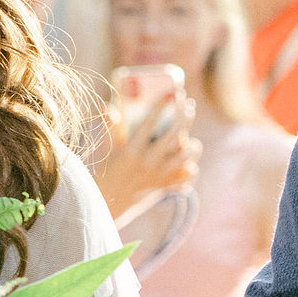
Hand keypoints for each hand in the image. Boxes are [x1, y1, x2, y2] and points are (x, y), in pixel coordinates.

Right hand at [93, 94, 198, 226]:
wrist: (109, 203)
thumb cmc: (106, 171)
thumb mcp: (107, 149)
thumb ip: (111, 127)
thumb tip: (106, 105)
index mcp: (131, 151)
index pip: (149, 124)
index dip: (160, 106)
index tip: (170, 93)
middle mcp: (147, 163)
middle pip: (174, 135)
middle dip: (184, 117)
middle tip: (188, 105)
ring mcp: (159, 176)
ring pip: (185, 156)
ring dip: (191, 144)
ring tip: (189, 138)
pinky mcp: (166, 187)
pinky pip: (187, 174)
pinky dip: (190, 166)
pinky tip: (187, 161)